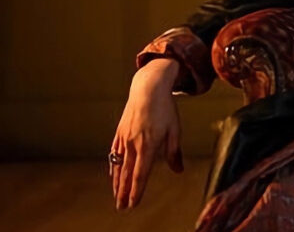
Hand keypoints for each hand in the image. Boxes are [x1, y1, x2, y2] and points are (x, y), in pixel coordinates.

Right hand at [110, 58, 183, 209]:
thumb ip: (174, 152)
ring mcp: (124, 138)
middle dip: (124, 192)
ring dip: (117, 183)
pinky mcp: (120, 132)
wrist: (148, 89)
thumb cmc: (165, 109)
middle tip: (122, 207)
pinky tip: (113, 174)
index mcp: (148, 145)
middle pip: (127, 173)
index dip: (137, 190)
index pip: (141, 173)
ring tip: (117, 197)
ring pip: (119, 165)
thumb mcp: (175, 129)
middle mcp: (133, 144)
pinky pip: (114, 153)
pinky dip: (113, 166)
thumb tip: (178, 171)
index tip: (134, 203)